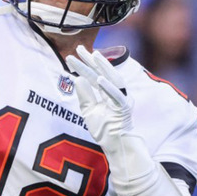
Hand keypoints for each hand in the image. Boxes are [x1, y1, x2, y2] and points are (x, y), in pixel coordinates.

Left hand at [66, 46, 152, 185]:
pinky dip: (109, 87)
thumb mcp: (89, 111)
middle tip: (79, 48)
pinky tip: (99, 78)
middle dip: (91, 60)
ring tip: (94, 55)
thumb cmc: (104, 130)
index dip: (83, 66)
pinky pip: (117, 96)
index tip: (72, 56)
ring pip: (113, 79)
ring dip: (103, 67)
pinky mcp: (124, 109)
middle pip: (103, 73)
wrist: (116, 147)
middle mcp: (116, 93)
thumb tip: (78, 79)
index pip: (93, 76)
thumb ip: (85, 96)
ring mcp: (122, 100)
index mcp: (107, 93)